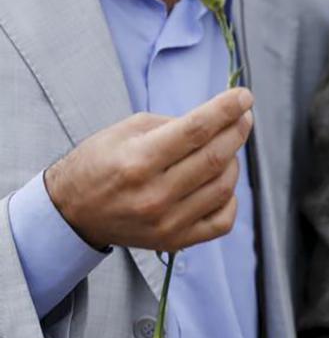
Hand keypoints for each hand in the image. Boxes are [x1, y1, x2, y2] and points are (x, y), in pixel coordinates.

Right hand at [46, 88, 253, 251]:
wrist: (74, 213)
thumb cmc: (99, 165)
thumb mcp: (124, 131)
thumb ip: (171, 125)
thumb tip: (215, 120)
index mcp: (138, 161)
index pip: (195, 130)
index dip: (225, 110)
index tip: (244, 96)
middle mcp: (155, 195)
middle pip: (215, 158)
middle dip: (237, 131)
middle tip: (244, 116)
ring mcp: (168, 222)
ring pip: (224, 187)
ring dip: (233, 162)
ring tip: (227, 148)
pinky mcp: (176, 241)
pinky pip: (223, 221)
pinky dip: (230, 198)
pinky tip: (220, 183)